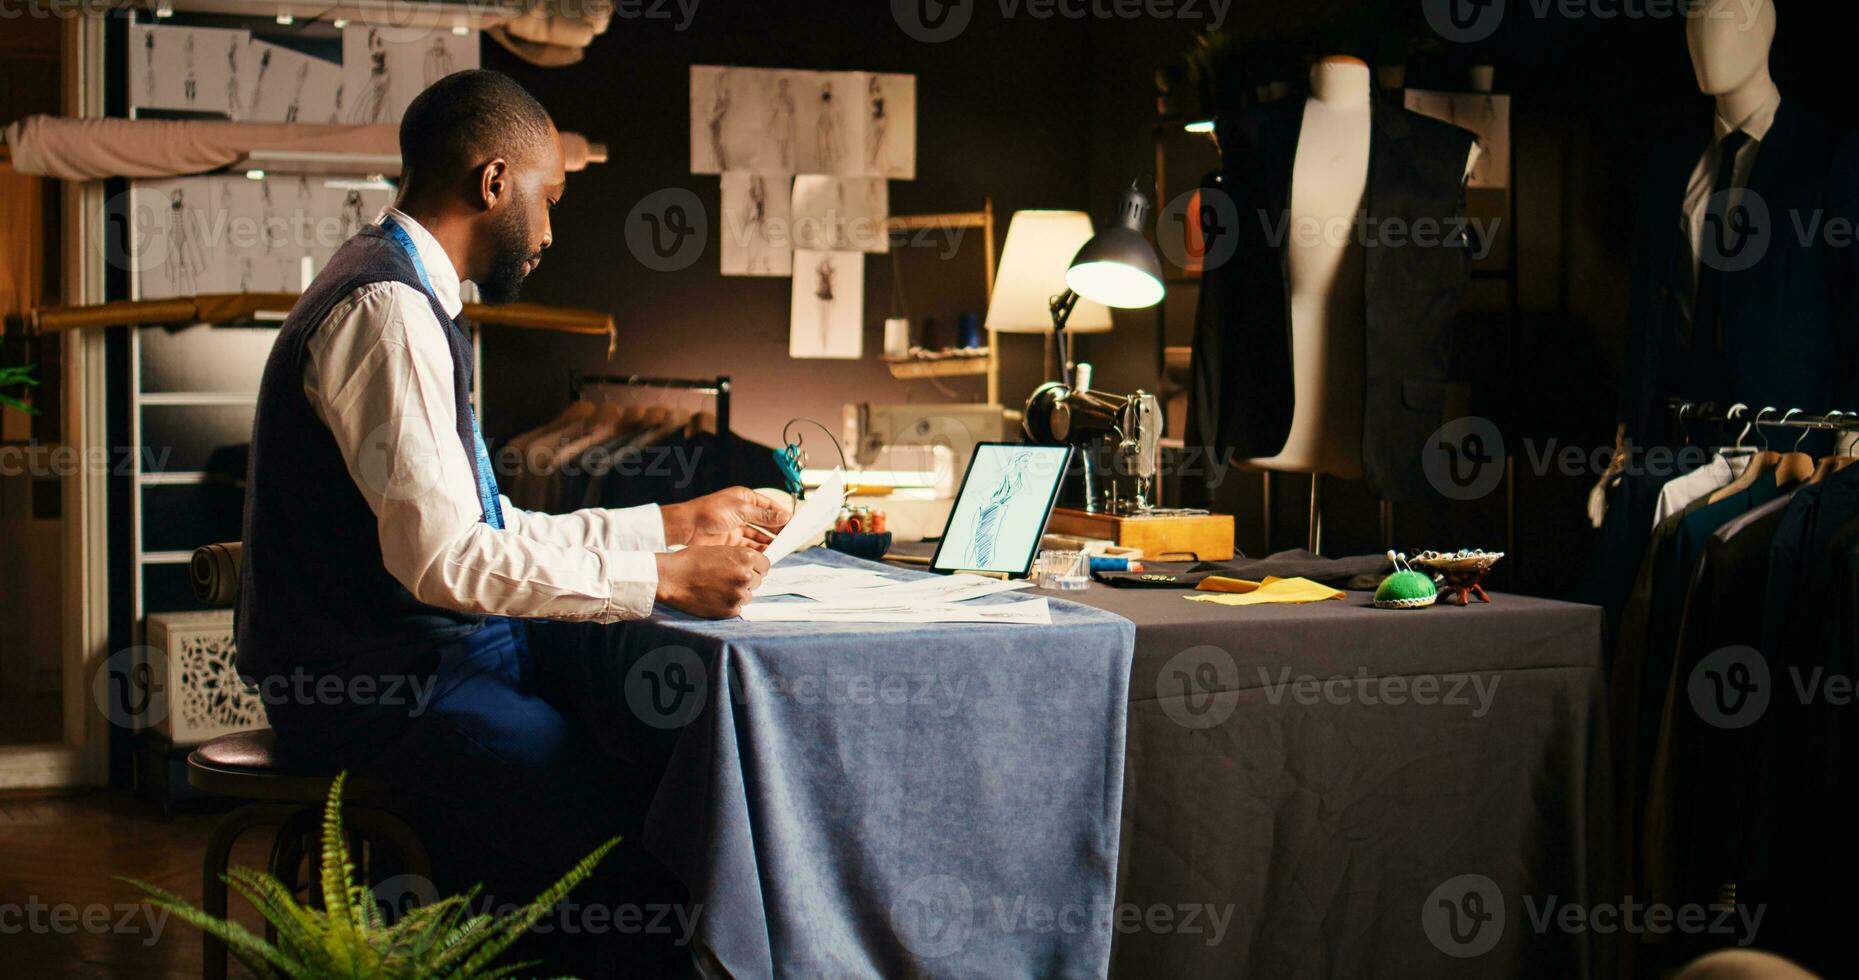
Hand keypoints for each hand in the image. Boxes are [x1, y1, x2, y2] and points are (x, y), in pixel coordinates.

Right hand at [654, 547, 768, 618]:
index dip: (757, 567)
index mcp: (745, 557)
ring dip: (738, 593)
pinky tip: (714, 597)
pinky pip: (738, 608)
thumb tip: (753, 566)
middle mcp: (746, 576)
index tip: (750, 570)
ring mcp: (738, 595)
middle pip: (758, 581)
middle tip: (727, 579)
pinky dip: (729, 604)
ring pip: (748, 595)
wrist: (671, 578)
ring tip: (718, 588)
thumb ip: (739, 558)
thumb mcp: (720, 550)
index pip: (765, 565)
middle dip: (746, 580)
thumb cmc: (691, 561)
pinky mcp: (730, 610)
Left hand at [662, 487, 791, 549]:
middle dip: (778, 530)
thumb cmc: (709, 512)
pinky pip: (750, 545)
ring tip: (782, 548)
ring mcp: (737, 527)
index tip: (794, 524)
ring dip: (770, 541)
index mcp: (745, 498)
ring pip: (759, 535)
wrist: (686, 527)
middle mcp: (743, 512)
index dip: (782, 515)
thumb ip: (763, 516)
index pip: (769, 507)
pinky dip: (759, 549)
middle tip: (792, 538)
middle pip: (766, 522)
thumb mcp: (740, 510)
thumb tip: (784, 516)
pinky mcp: (732, 541)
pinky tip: (768, 553)